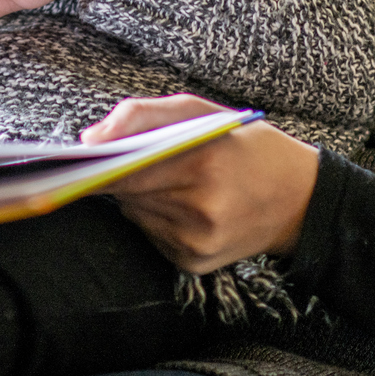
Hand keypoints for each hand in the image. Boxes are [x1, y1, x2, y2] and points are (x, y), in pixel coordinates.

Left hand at [82, 95, 321, 273]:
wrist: (299, 200)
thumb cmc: (245, 146)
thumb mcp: (200, 111)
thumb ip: (141, 115)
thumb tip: (89, 138)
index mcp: (203, 164)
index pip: (127, 170)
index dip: (97, 166)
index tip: (74, 161)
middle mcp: (200, 210)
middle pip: (127, 193)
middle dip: (122, 174)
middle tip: (128, 157)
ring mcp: (196, 243)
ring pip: (135, 214)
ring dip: (139, 196)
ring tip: (172, 179)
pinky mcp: (193, 264)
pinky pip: (150, 235)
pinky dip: (155, 218)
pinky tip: (182, 205)